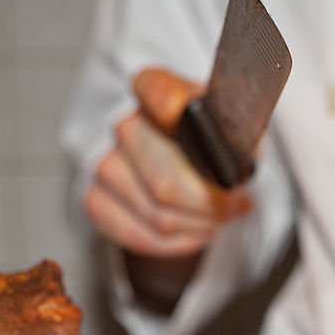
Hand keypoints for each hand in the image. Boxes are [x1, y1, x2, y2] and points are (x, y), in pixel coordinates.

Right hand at [83, 68, 252, 257]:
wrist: (188, 162)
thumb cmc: (217, 142)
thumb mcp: (237, 128)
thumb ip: (237, 136)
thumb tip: (238, 167)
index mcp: (159, 91)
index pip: (160, 94)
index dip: (175, 110)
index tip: (199, 132)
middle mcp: (126, 124)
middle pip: (166, 182)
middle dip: (211, 205)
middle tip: (237, 205)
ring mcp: (105, 162)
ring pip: (158, 215)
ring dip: (199, 226)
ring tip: (218, 218)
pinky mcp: (96, 199)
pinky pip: (139, 236)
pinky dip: (179, 242)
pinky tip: (197, 231)